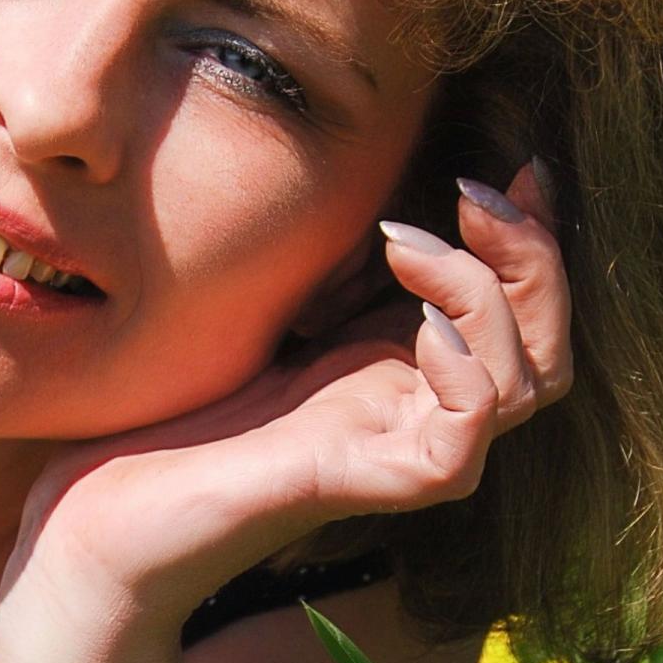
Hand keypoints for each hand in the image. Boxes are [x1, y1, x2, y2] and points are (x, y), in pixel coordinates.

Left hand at [0, 163, 569, 662]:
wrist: (115, 497)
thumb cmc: (184, 400)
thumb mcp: (278, 302)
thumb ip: (341, 264)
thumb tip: (388, 193)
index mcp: (408, 370)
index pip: (520, 310)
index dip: (533, 237)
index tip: (515, 165)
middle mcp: (424, 414)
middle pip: (548, 347)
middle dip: (533, 256)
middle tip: (476, 189)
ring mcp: (408, 455)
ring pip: (527, 384)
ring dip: (484, 294)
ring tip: (404, 242)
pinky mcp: (376, 485)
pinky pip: (465, 435)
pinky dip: (465, 369)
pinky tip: (421, 322)